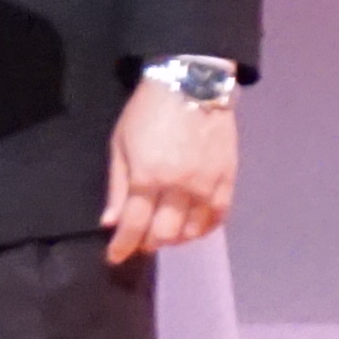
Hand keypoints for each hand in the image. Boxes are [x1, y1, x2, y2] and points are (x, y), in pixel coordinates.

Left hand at [104, 81, 236, 265]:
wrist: (192, 82)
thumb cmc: (148, 110)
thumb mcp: (121, 143)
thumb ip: (117, 186)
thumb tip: (110, 223)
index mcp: (148, 176)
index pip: (135, 225)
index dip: (123, 246)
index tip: (114, 257)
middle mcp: (180, 187)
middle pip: (164, 234)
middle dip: (148, 243)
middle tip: (140, 239)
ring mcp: (208, 184)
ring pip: (193, 230)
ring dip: (176, 238)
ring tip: (165, 232)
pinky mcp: (228, 178)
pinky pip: (219, 217)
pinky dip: (204, 228)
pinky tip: (194, 227)